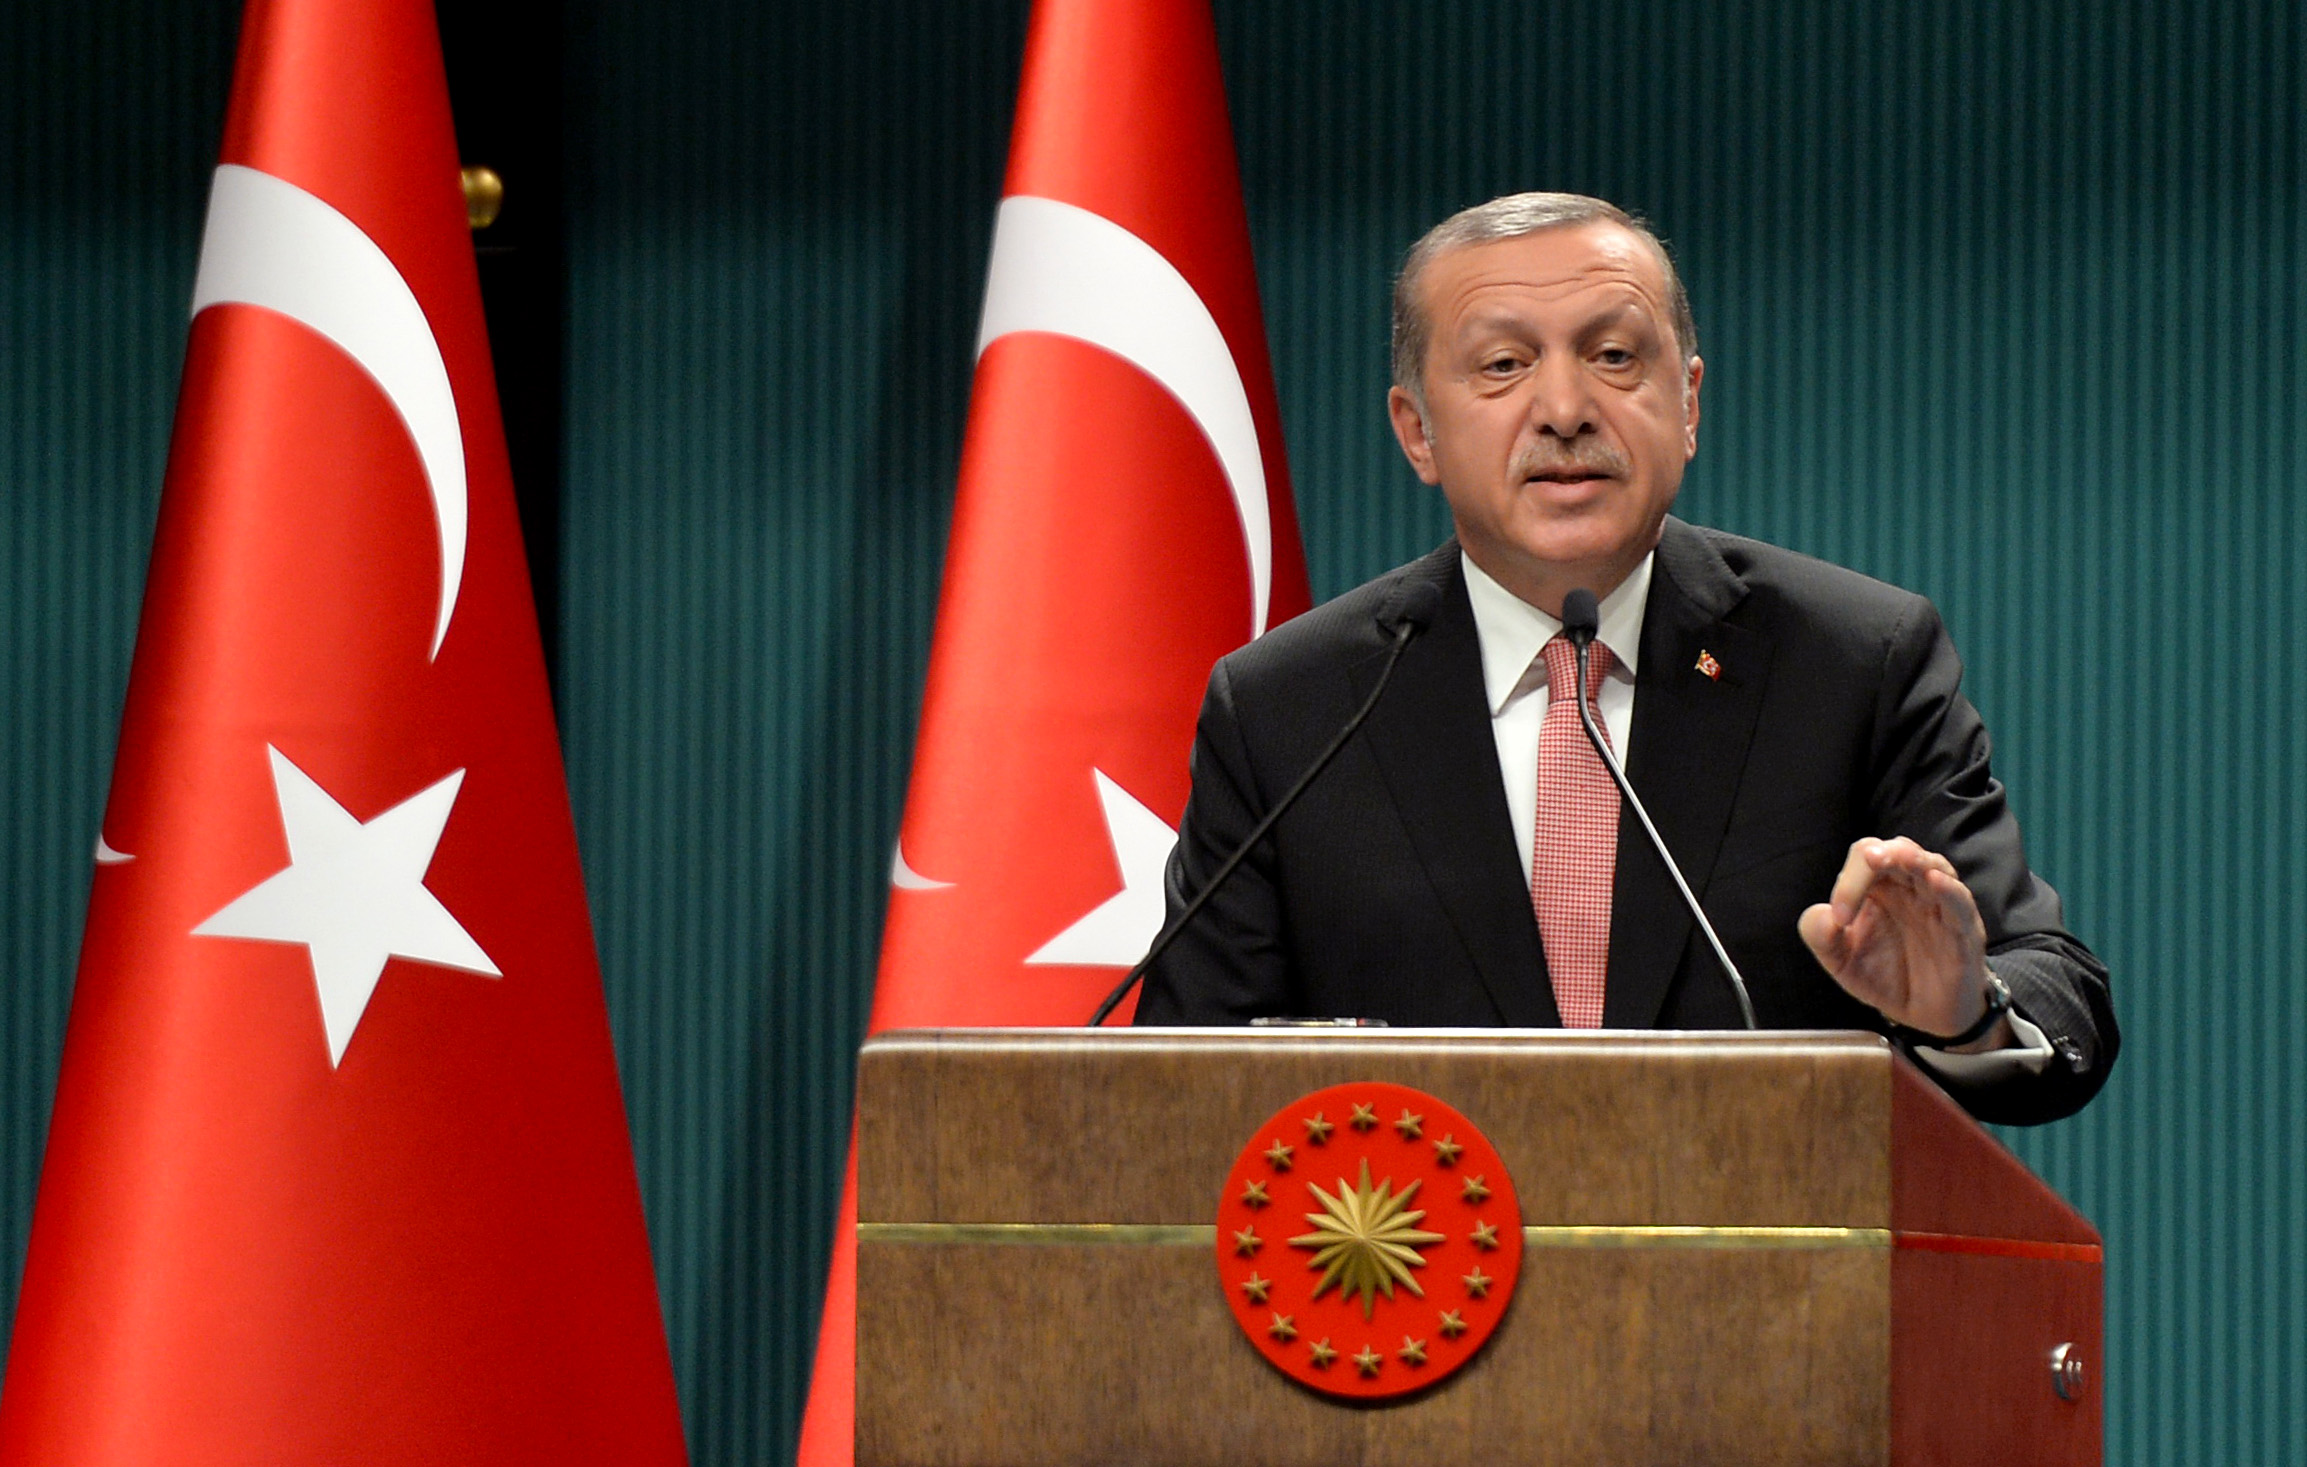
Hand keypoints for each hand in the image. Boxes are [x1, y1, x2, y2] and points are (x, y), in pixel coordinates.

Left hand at [1797, 837, 2011, 1050]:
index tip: (1840, 918)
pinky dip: (1948, 890)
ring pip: (1934, 867)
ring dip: (1916, 860)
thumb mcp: (1841, 961)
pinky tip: (1935, 881)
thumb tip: (1823, 914)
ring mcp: (1940, 907)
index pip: (1864, 860)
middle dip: (1883, 853)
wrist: (1925, 1014)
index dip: (1850, 881)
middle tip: (1870, 859)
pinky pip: (1960, 904)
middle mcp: (1910, 889)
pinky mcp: (1964, 931)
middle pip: (1898, 852)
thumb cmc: (1884, 976)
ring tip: (1901, 855)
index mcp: (1878, 888)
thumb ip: (1822, 936)